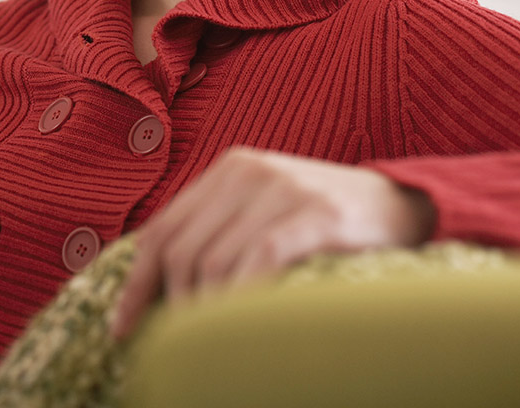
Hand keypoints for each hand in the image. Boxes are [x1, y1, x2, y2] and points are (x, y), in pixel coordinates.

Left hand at [109, 147, 434, 338]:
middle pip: (181, 249)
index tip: (122, 330)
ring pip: (215, 261)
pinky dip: (242, 300)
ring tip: (208, 350)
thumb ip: (219, 230)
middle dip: (169, 307)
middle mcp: (249, 170)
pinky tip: (241, 329)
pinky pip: (260, 260)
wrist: (397, 204)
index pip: (162, 228)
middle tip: (174, 351)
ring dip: (204, 314)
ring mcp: (283, 188)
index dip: (136, 284)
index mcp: (228, 169)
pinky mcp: (316, 212)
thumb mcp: (262, 209)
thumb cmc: (321, 218)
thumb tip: (162, 289)